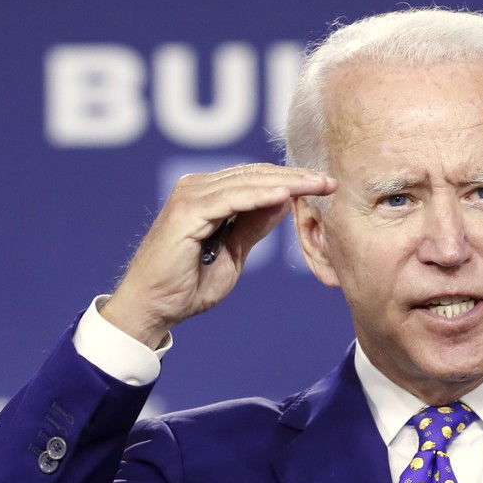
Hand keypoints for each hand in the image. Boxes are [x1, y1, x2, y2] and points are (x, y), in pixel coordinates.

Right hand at [101, 164, 336, 346]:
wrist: (153, 308)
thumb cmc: (187, 286)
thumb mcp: (233, 252)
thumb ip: (254, 225)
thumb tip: (285, 200)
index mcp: (206, 195)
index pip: (256, 179)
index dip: (291, 180)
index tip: (325, 186)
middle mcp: (196, 187)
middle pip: (255, 174)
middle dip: (296, 177)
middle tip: (330, 181)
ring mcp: (189, 195)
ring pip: (248, 182)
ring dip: (286, 183)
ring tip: (318, 186)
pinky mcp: (186, 210)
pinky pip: (232, 198)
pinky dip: (260, 196)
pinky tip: (287, 196)